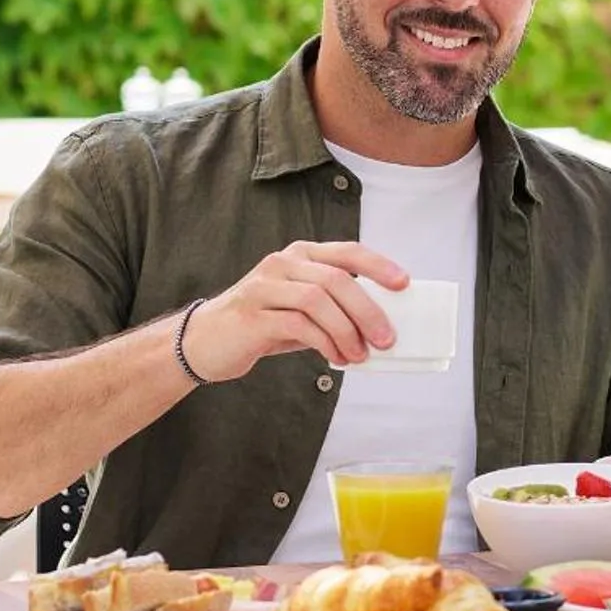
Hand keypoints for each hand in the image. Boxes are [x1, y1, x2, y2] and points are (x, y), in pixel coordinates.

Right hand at [183, 241, 407, 381]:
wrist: (205, 342)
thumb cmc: (262, 325)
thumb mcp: (301, 311)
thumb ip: (334, 310)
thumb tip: (380, 327)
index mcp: (300, 255)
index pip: (346, 251)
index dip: (378, 265)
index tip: (404, 284)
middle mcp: (282, 263)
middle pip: (336, 279)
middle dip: (368, 310)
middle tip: (387, 339)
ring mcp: (264, 286)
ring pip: (318, 300)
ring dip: (346, 330)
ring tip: (359, 355)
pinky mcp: (252, 315)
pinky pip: (298, 325)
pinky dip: (324, 343)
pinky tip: (335, 359)